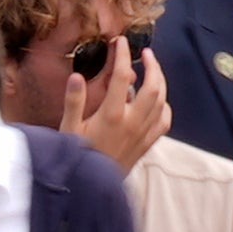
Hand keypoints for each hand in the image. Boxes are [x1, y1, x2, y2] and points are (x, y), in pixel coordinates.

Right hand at [71, 36, 171, 172]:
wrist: (90, 189)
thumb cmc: (76, 157)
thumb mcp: (68, 130)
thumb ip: (73, 102)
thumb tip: (77, 76)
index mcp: (112, 115)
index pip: (123, 77)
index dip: (123, 55)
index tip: (121, 42)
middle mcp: (133, 122)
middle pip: (154, 86)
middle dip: (153, 65)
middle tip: (146, 53)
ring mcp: (143, 133)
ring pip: (162, 101)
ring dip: (160, 81)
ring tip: (152, 70)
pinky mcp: (147, 144)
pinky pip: (164, 120)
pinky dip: (163, 105)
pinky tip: (156, 101)